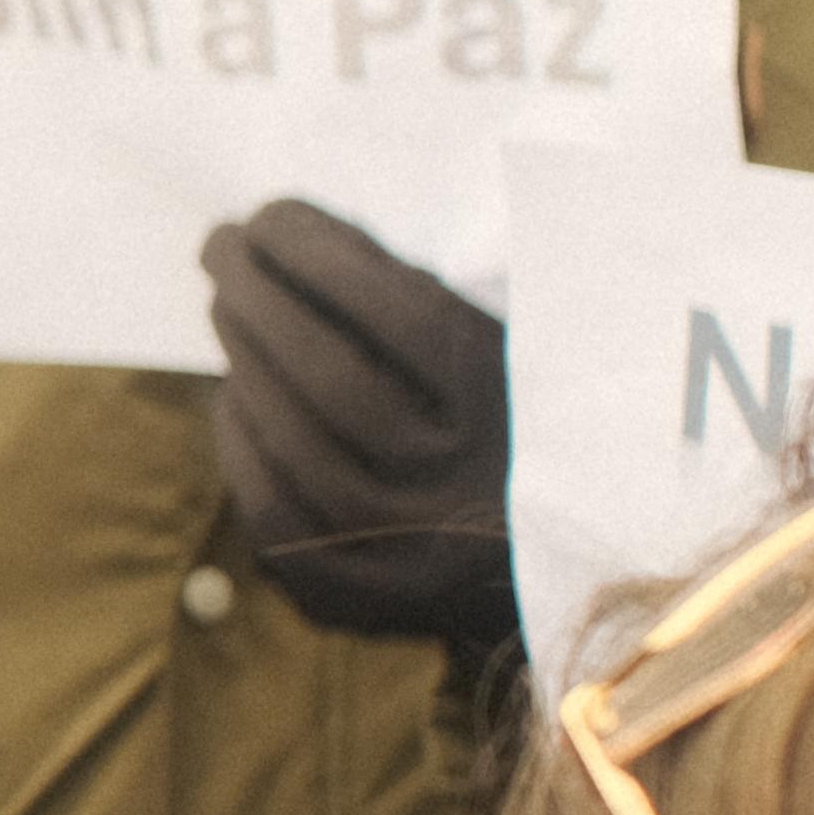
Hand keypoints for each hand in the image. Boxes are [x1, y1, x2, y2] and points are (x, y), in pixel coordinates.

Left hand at [198, 200, 515, 648]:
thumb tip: (310, 235)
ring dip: (243, 359)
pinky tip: (236, 395)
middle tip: (221, 243)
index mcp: (524, 410)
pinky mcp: (368, 602)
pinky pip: (276, 517)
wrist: (592, 569)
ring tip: (227, 306)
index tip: (270, 212)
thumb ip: (450, 295)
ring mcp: (414, 555)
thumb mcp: (536, 349)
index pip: (395, 311)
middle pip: (330, 375)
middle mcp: (468, 486)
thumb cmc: (543, 420)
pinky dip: (244, 446)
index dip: (317, 252)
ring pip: (295, 444)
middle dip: (258, 295)